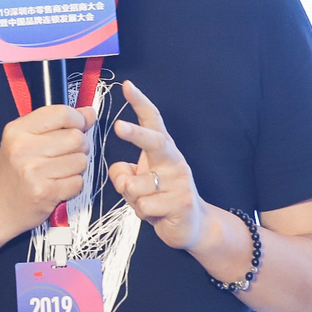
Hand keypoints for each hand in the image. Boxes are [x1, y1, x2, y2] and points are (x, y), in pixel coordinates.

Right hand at [0, 104, 96, 240]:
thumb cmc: (14, 173)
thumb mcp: (25, 140)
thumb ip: (57, 123)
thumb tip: (89, 113)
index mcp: (17, 130)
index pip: (61, 113)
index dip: (78, 119)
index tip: (79, 125)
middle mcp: (23, 149)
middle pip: (76, 137)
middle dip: (79, 147)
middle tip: (66, 154)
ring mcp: (33, 171)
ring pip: (81, 161)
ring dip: (77, 168)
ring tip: (59, 171)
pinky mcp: (44, 192)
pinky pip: (78, 182)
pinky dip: (73, 185)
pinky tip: (58, 185)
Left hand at [109, 81, 209, 250]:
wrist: (192, 226)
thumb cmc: (160, 198)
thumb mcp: (136, 181)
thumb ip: (123, 173)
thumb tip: (120, 173)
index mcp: (163, 150)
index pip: (153, 121)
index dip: (139, 102)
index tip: (127, 86)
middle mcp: (173, 161)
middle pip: (154, 142)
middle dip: (135, 134)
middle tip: (118, 126)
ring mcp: (180, 182)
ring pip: (136, 186)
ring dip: (132, 198)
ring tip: (148, 202)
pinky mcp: (182, 203)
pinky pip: (145, 207)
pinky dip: (142, 213)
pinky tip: (156, 214)